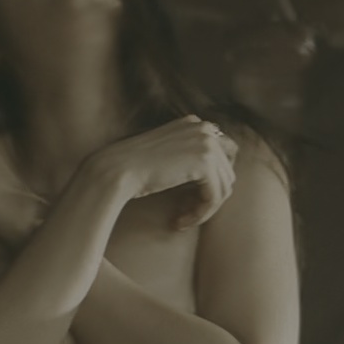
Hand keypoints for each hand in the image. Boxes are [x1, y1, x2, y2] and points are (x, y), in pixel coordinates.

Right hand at [82, 116, 238, 230]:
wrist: (117, 170)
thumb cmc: (135, 168)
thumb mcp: (168, 154)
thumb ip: (190, 156)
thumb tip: (219, 178)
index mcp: (196, 123)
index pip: (223, 155)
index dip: (212, 181)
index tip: (192, 199)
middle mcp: (205, 128)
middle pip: (226, 172)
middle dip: (209, 196)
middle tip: (187, 212)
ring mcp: (207, 143)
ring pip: (223, 187)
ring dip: (204, 208)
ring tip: (183, 218)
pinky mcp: (206, 163)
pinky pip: (215, 197)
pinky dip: (201, 213)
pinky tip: (181, 221)